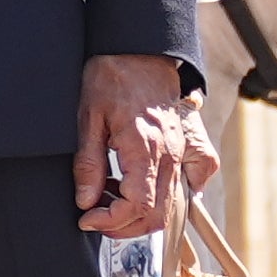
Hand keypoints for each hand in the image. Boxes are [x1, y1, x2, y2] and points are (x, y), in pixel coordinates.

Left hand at [75, 54, 209, 239]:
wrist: (139, 50)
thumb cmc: (111, 78)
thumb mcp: (88, 119)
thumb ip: (89, 164)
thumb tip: (86, 202)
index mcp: (145, 148)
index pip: (137, 206)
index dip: (110, 222)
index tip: (87, 219)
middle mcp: (170, 154)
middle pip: (157, 214)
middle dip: (125, 227)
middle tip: (96, 218)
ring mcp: (182, 151)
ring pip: (171, 203)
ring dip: (140, 213)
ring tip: (110, 198)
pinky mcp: (188, 146)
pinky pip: (190, 182)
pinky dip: (168, 196)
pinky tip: (139, 187)